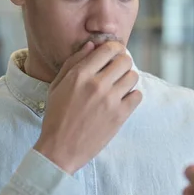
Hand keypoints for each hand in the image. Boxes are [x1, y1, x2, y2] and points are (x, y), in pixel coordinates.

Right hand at [34, 41, 142, 173]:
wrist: (60, 149)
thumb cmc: (56, 116)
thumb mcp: (57, 86)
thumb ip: (73, 62)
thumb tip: (92, 45)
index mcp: (80, 75)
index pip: (108, 49)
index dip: (114, 48)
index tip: (114, 54)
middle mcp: (97, 84)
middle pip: (125, 60)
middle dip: (123, 62)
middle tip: (117, 71)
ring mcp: (110, 100)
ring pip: (133, 77)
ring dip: (128, 79)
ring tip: (119, 87)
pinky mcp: (120, 116)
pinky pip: (137, 96)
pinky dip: (132, 96)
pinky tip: (122, 101)